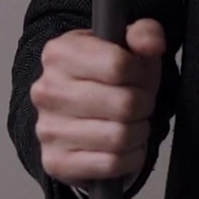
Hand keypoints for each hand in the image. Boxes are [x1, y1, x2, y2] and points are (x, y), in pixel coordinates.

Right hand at [31, 18, 167, 185]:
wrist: (76, 116)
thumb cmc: (105, 79)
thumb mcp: (126, 47)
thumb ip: (144, 34)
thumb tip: (151, 44)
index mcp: (59, 53)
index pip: (118, 65)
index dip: (141, 73)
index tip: (138, 77)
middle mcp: (47, 90)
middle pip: (124, 104)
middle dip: (143, 105)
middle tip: (139, 104)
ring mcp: (48, 129)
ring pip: (120, 137)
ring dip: (138, 133)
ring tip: (131, 124)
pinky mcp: (55, 162)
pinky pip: (112, 164)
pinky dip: (130, 158)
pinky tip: (124, 147)